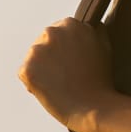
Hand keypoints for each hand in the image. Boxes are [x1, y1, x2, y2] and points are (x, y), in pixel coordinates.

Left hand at [17, 17, 115, 131]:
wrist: (93, 107)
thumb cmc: (101, 80)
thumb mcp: (104, 45)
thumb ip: (93, 30)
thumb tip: (89, 24)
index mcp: (69, 24)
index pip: (58, 33)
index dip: (64, 51)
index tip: (73, 64)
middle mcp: (51, 32)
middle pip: (43, 44)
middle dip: (50, 58)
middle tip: (66, 76)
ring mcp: (37, 51)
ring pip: (33, 60)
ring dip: (41, 70)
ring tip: (60, 84)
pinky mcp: (27, 69)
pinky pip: (25, 74)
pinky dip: (33, 84)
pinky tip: (51, 91)